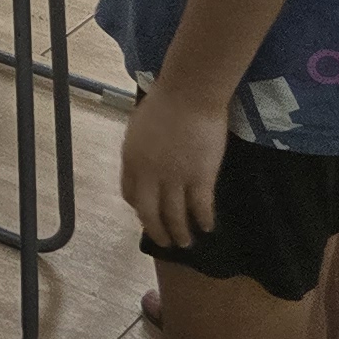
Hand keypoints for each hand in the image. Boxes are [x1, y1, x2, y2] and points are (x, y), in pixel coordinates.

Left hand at [123, 86, 224, 250]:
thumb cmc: (163, 104)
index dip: (139, 209)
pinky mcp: (201, 177)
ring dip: (181, 233)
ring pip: (175, 216)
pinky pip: (201, 207)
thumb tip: (145, 164)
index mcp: (131, 160)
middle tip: (166, 243)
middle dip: (157, 231)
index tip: (147, 215)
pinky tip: (208, 227)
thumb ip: (140, 151)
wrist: (188, 95)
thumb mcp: (138, 129)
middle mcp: (149, 174)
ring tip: (187, 243)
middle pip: (149, 213)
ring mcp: (175, 177)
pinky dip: (204, 220)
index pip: (130, 194)